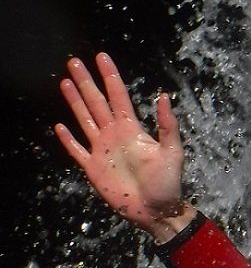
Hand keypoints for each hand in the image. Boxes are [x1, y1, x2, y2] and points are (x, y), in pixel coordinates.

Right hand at [54, 53, 194, 241]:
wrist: (157, 210)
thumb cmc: (167, 183)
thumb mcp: (172, 152)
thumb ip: (168, 125)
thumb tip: (164, 96)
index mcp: (132, 129)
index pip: (118, 96)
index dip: (110, 77)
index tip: (102, 57)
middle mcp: (114, 135)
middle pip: (96, 103)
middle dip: (85, 82)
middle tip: (74, 62)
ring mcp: (101, 150)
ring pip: (85, 120)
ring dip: (75, 102)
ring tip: (65, 82)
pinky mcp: (92, 168)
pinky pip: (77, 150)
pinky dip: (68, 139)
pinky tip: (60, 126)